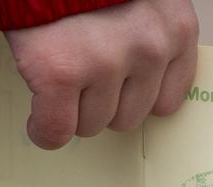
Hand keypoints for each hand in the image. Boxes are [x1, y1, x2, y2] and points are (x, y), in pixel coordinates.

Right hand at [4, 0, 198, 149]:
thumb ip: (150, 36)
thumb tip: (135, 89)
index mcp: (176, 30)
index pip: (166, 102)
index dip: (132, 99)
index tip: (115, 95)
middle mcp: (148, 49)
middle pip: (126, 118)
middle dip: (100, 104)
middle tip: (78, 78)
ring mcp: (105, 63)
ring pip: (90, 125)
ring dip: (70, 112)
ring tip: (56, 79)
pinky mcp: (61, 73)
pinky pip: (56, 130)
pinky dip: (43, 130)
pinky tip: (36, 118)